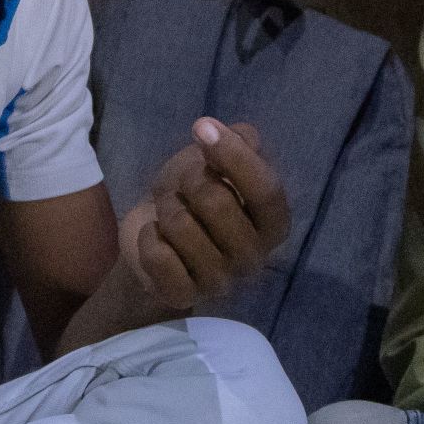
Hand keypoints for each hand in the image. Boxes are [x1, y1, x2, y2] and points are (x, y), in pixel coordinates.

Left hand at [110, 118, 292, 317]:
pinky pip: (160, 256)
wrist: (153, 234)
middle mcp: (255, 256)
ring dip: (167, 208)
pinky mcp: (183, 295)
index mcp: (274, 222)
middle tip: (182, 186)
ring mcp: (221, 281)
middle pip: (217, 203)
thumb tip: (241, 135)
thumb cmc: (193, 194)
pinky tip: (155, 237)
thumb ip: (240, 141)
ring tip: (169, 212)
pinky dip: (149, 236)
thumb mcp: (216, 158)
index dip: (233, 155)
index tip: (201, 127)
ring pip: (182, 226)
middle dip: (188, 181)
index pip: (264, 190)